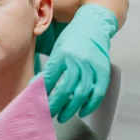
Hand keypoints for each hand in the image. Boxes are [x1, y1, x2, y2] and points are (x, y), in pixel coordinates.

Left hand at [39, 4, 116, 121]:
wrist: (94, 23)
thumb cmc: (73, 36)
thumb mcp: (58, 48)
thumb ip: (50, 67)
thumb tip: (38, 87)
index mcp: (62, 55)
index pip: (49, 79)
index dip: (41, 93)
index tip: (36, 102)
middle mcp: (77, 61)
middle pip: (64, 90)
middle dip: (54, 105)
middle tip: (47, 114)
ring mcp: (91, 67)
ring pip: (80, 94)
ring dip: (70, 109)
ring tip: (62, 116)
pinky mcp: (103, 71)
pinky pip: (97, 93)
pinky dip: (90, 105)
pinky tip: (82, 111)